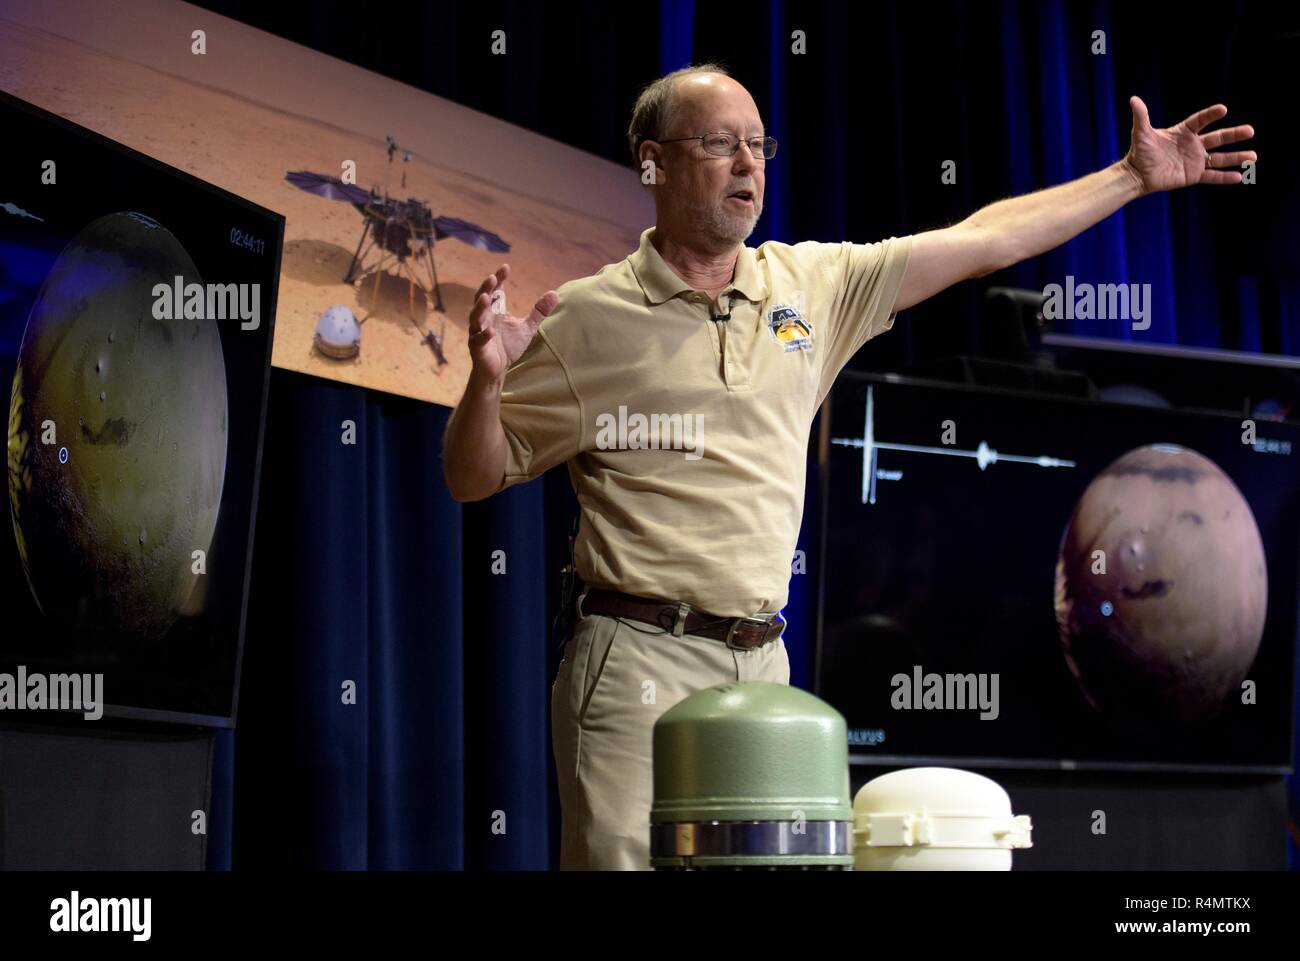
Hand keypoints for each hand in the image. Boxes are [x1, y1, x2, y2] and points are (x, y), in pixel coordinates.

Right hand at [466, 264, 557, 381]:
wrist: (498, 370)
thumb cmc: (508, 346)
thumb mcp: (527, 327)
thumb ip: (539, 311)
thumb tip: (555, 293)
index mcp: (495, 311)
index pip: (496, 291)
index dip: (499, 279)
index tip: (506, 267)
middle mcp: (484, 318)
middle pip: (481, 299)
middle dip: (486, 288)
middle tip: (492, 278)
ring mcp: (478, 332)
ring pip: (475, 317)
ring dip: (480, 307)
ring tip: (486, 297)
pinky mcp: (477, 348)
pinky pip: (478, 340)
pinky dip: (484, 335)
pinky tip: (491, 331)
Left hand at [1121, 96, 1256, 193]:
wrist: (1137, 175)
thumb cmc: (1139, 153)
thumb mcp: (1140, 133)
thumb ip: (1141, 116)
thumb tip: (1133, 99)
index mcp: (1184, 132)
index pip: (1201, 120)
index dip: (1211, 115)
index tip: (1222, 109)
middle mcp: (1193, 144)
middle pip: (1218, 138)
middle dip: (1234, 135)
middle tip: (1251, 131)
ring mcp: (1195, 160)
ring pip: (1220, 158)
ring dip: (1236, 158)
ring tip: (1253, 157)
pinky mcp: (1193, 175)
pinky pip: (1212, 176)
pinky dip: (1225, 177)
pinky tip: (1239, 176)